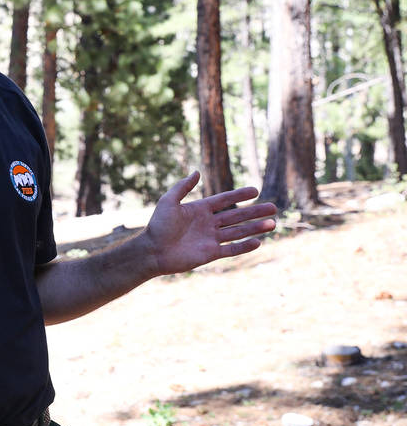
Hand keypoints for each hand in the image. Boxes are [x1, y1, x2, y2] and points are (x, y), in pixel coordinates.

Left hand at [140, 171, 277, 276]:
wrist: (152, 251)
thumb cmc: (158, 225)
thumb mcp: (168, 201)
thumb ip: (183, 187)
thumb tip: (196, 171)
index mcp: (199, 209)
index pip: (224, 200)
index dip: (239, 195)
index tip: (256, 190)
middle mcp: (208, 223)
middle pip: (236, 216)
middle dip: (254, 212)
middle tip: (273, 207)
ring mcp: (210, 239)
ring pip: (237, 232)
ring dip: (255, 228)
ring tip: (273, 223)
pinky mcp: (210, 254)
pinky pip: (231, 249)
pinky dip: (244, 246)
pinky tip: (258, 242)